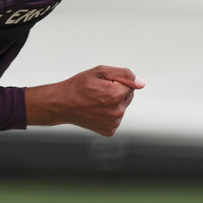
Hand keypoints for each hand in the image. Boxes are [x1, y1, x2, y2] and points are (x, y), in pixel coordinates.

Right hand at [25, 65, 144, 136]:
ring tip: (95, 101)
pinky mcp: (109, 130)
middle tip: (98, 91)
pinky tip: (96, 110)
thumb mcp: (99, 71)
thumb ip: (124, 74)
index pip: (130, 84)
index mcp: (116, 95)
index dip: (116, 81)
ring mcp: (113, 123)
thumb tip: (141, 83)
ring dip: (113, 103)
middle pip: (128, 96)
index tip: (103, 83)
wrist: (62, 104)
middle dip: (117, 92)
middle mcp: (117, 112)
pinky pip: (116, 118)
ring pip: (121, 107)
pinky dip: (109, 113)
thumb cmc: (78, 86)